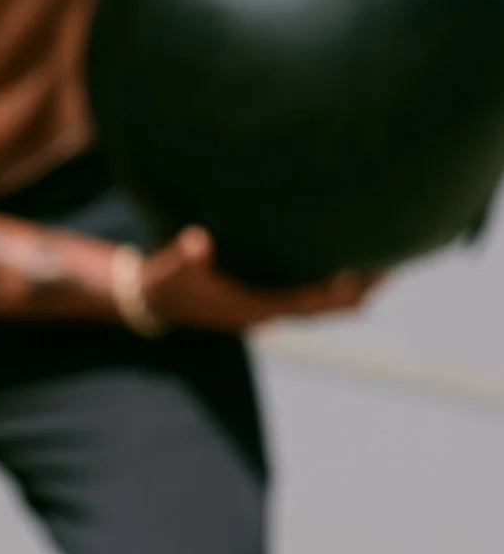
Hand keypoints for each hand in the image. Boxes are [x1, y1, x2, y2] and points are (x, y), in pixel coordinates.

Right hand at [135, 226, 381, 334]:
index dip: (329, 295)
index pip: (300, 305)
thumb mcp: (170, 270)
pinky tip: (356, 259)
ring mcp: (272, 305)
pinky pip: (314, 291)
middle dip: (358, 292)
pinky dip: (337, 280)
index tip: (356, 280)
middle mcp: (269, 312)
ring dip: (356, 287)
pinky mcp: (271, 295)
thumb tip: (195, 241)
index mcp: (251, 310)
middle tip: (394, 268)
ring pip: (324, 301)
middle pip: (324, 307)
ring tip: (390, 262)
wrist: (158, 301)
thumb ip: (183, 257)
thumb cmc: (166, 283)